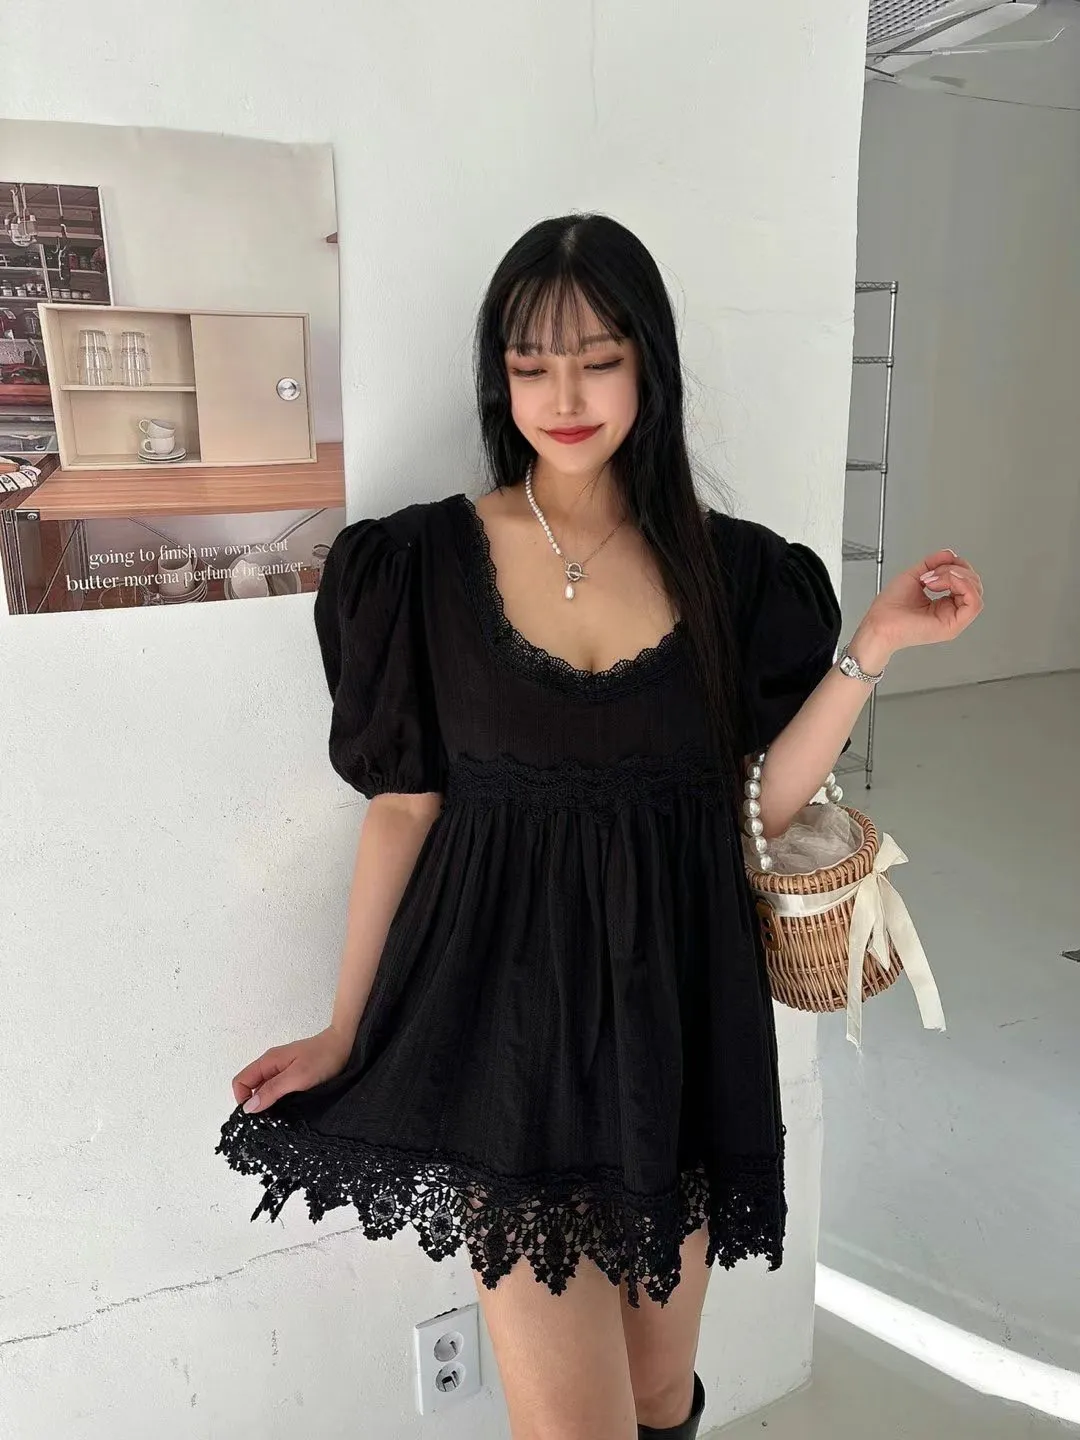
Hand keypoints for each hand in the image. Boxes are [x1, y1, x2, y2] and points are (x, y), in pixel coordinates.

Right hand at [230, 1025, 352, 1113]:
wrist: (345, 1045)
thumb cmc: (323, 1059)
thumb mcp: (296, 1077)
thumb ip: (272, 1090)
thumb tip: (248, 1107)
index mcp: (268, 1061)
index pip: (240, 1081)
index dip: (242, 1099)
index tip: (255, 1116)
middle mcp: (271, 1065)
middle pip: (251, 1086)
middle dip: (255, 1104)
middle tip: (268, 1120)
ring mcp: (282, 1069)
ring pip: (265, 1089)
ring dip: (268, 1103)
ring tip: (280, 1116)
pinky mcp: (293, 1074)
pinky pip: (277, 1089)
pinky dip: (279, 1100)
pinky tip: (290, 1108)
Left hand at [860, 548, 983, 655]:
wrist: (879, 623)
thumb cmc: (889, 607)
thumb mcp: (915, 575)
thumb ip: (933, 563)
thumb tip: (950, 554)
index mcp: (943, 603)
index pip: (966, 580)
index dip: (956, 566)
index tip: (935, 567)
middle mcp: (951, 611)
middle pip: (974, 584)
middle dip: (955, 569)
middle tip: (932, 574)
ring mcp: (953, 619)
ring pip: (976, 591)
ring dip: (956, 576)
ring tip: (933, 580)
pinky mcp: (953, 625)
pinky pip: (975, 603)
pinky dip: (962, 585)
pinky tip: (942, 583)